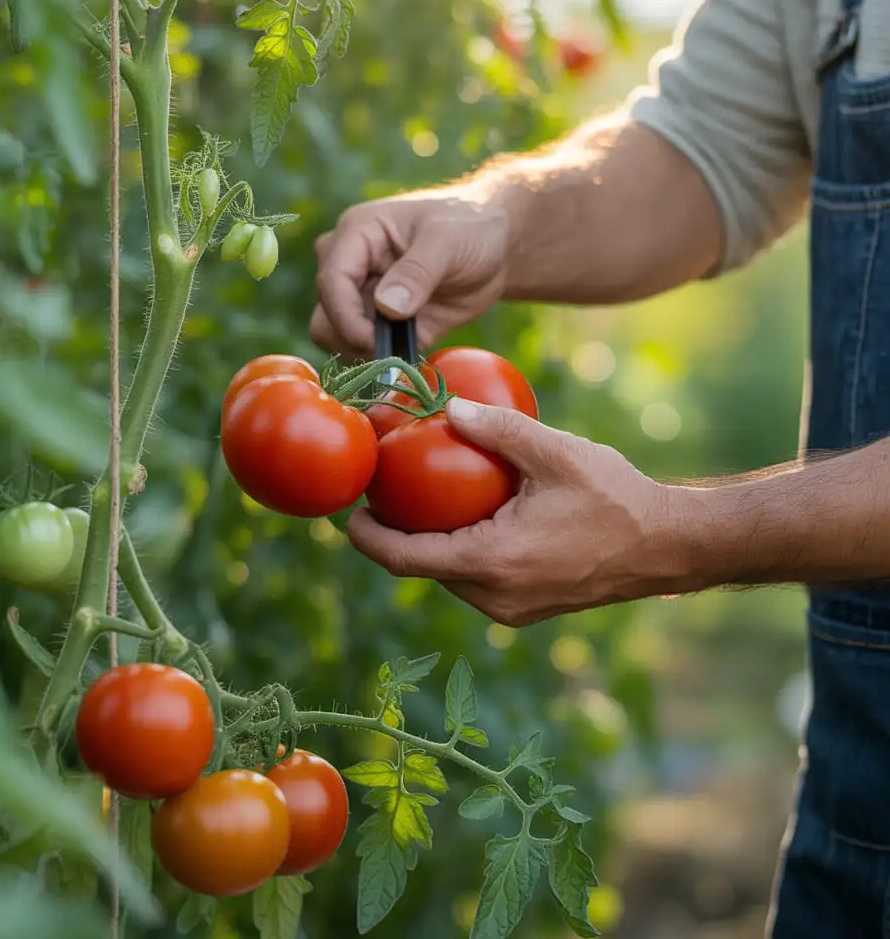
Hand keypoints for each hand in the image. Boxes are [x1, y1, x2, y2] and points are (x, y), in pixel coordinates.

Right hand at [310, 187, 508, 359]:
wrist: (494, 249)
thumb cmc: (470, 228)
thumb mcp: (449, 241)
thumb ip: (418, 271)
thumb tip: (386, 307)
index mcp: (357, 234)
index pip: (331, 281)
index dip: (345, 317)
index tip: (373, 341)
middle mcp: (350, 265)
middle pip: (326, 314)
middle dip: (354, 338)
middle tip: (394, 348)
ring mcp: (362, 296)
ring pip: (336, 337)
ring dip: (364, 352)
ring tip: (405, 346)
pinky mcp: (380, 324)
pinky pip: (364, 351)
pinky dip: (381, 359)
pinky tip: (409, 350)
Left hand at [348, 398, 687, 625]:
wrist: (667, 547)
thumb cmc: (615, 498)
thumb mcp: (555, 453)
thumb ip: (499, 429)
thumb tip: (448, 406)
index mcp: (492, 562)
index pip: (405, 559)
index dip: (367, 538)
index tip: (348, 513)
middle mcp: (494, 597)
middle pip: (421, 569)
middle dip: (394, 536)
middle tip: (384, 492)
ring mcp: (510, 609)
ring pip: (447, 577)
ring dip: (427, 544)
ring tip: (418, 500)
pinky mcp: (525, 608)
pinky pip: (473, 581)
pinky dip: (457, 552)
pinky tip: (463, 516)